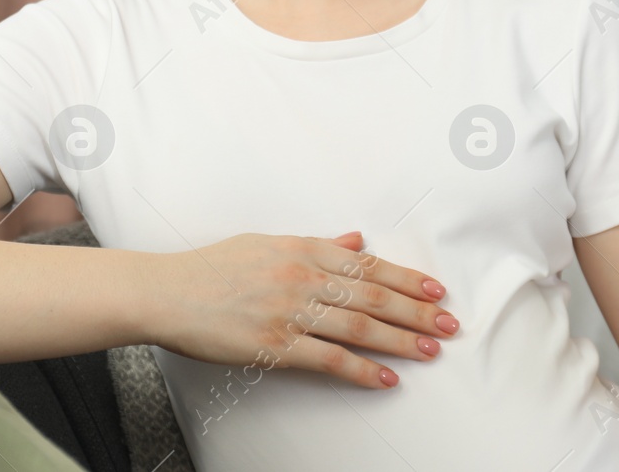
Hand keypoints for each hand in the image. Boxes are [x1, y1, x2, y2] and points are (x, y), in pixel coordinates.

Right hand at [148, 231, 458, 388]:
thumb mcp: (267, 243)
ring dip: (401, 340)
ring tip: (431, 350)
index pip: (368, 265)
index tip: (437, 290)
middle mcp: (302, 276)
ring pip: (360, 326)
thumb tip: (356, 240)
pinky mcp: (275, 345)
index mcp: (303, 248)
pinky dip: (362, 370)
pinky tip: (387, 378)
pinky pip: (329, 359)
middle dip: (418, 311)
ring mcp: (290, 311)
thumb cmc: (213, 267)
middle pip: (374, 295)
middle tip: (450, 324)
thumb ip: (317, 243)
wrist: (168, 292)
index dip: (408, 278)